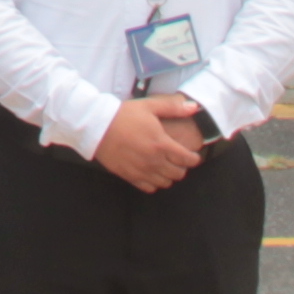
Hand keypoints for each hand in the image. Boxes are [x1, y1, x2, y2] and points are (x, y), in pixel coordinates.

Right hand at [92, 92, 209, 191]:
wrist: (98, 126)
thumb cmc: (124, 114)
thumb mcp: (149, 106)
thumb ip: (173, 108)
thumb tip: (195, 107)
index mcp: (161, 144)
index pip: (187, 159)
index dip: (194, 159)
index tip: (193, 156)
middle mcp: (154, 161)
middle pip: (178, 173)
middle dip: (182, 167)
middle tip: (178, 160)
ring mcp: (142, 171)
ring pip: (166, 183)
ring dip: (169, 176)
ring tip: (165, 166)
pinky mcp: (130, 176)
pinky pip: (149, 188)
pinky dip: (154, 183)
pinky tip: (151, 173)